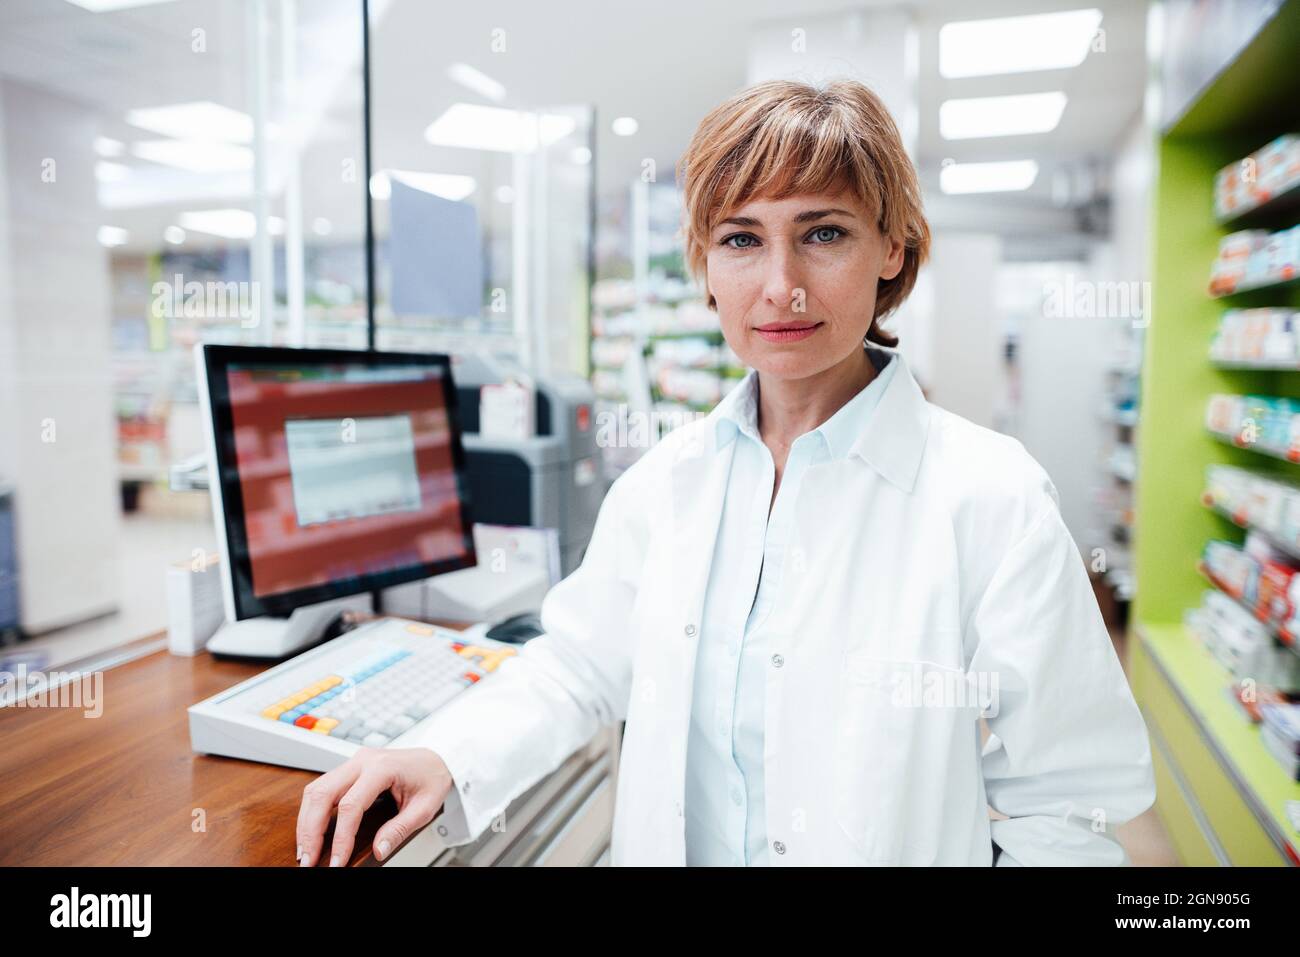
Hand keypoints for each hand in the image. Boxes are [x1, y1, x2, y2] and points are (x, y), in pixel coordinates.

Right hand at [296, 747, 453, 866]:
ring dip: (306, 821)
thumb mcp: (425, 807)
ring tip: (305, 850)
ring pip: (316, 789)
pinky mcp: (349, 769)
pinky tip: (312, 831)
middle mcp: (362, 761)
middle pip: (322, 793)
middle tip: (307, 860)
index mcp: (382, 767)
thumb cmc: (432, 778)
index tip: (336, 862)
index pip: (351, 805)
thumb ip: (400, 829)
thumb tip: (379, 850)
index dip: (340, 837)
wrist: (436, 758)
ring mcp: (353, 762)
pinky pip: (322, 787)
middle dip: (310, 830)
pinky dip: (312, 811)